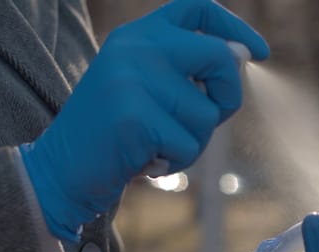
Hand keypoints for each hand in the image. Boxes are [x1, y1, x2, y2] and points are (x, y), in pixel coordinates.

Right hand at [20, 0, 268, 240]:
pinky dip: (176, 162)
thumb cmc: (116, 133)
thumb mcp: (149, 90)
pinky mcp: (133, 116)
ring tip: (156, 145)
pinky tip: (146, 162)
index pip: (196, 7)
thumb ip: (190, 71)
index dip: (234, 26)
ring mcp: (132, 79)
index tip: (258, 52)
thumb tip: (242, 54)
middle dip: (227, 96)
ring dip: (192, 142)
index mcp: (139, 35)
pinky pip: (188, 145)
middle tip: (207, 120)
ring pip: (207, 114)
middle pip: (221, 57)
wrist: (61, 169)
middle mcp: (136, 47)